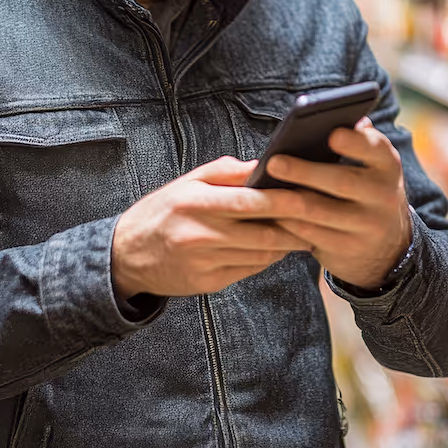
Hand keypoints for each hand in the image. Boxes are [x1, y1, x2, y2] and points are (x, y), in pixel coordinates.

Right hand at [111, 157, 312, 300]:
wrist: (127, 255)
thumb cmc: (161, 211)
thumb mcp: (186, 182)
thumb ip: (225, 171)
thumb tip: (263, 164)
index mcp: (195, 203)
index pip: (249, 202)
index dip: (283, 199)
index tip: (309, 192)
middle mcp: (200, 234)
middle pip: (262, 231)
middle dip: (296, 224)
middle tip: (321, 213)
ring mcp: (205, 262)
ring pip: (261, 253)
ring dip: (288, 243)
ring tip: (306, 229)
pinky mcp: (209, 283)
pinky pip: (250, 269)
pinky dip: (269, 257)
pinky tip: (279, 246)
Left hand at [264, 117, 411, 290]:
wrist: (387, 247)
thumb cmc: (366, 190)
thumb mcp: (370, 166)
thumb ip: (354, 141)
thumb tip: (331, 115)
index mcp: (387, 165)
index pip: (375, 148)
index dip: (355, 142)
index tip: (332, 134)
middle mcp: (384, 195)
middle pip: (341, 181)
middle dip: (304, 172)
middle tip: (274, 162)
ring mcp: (367, 225)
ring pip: (320, 211)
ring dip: (287, 200)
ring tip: (261, 189)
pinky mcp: (348, 249)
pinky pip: (311, 235)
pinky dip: (287, 224)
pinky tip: (267, 213)